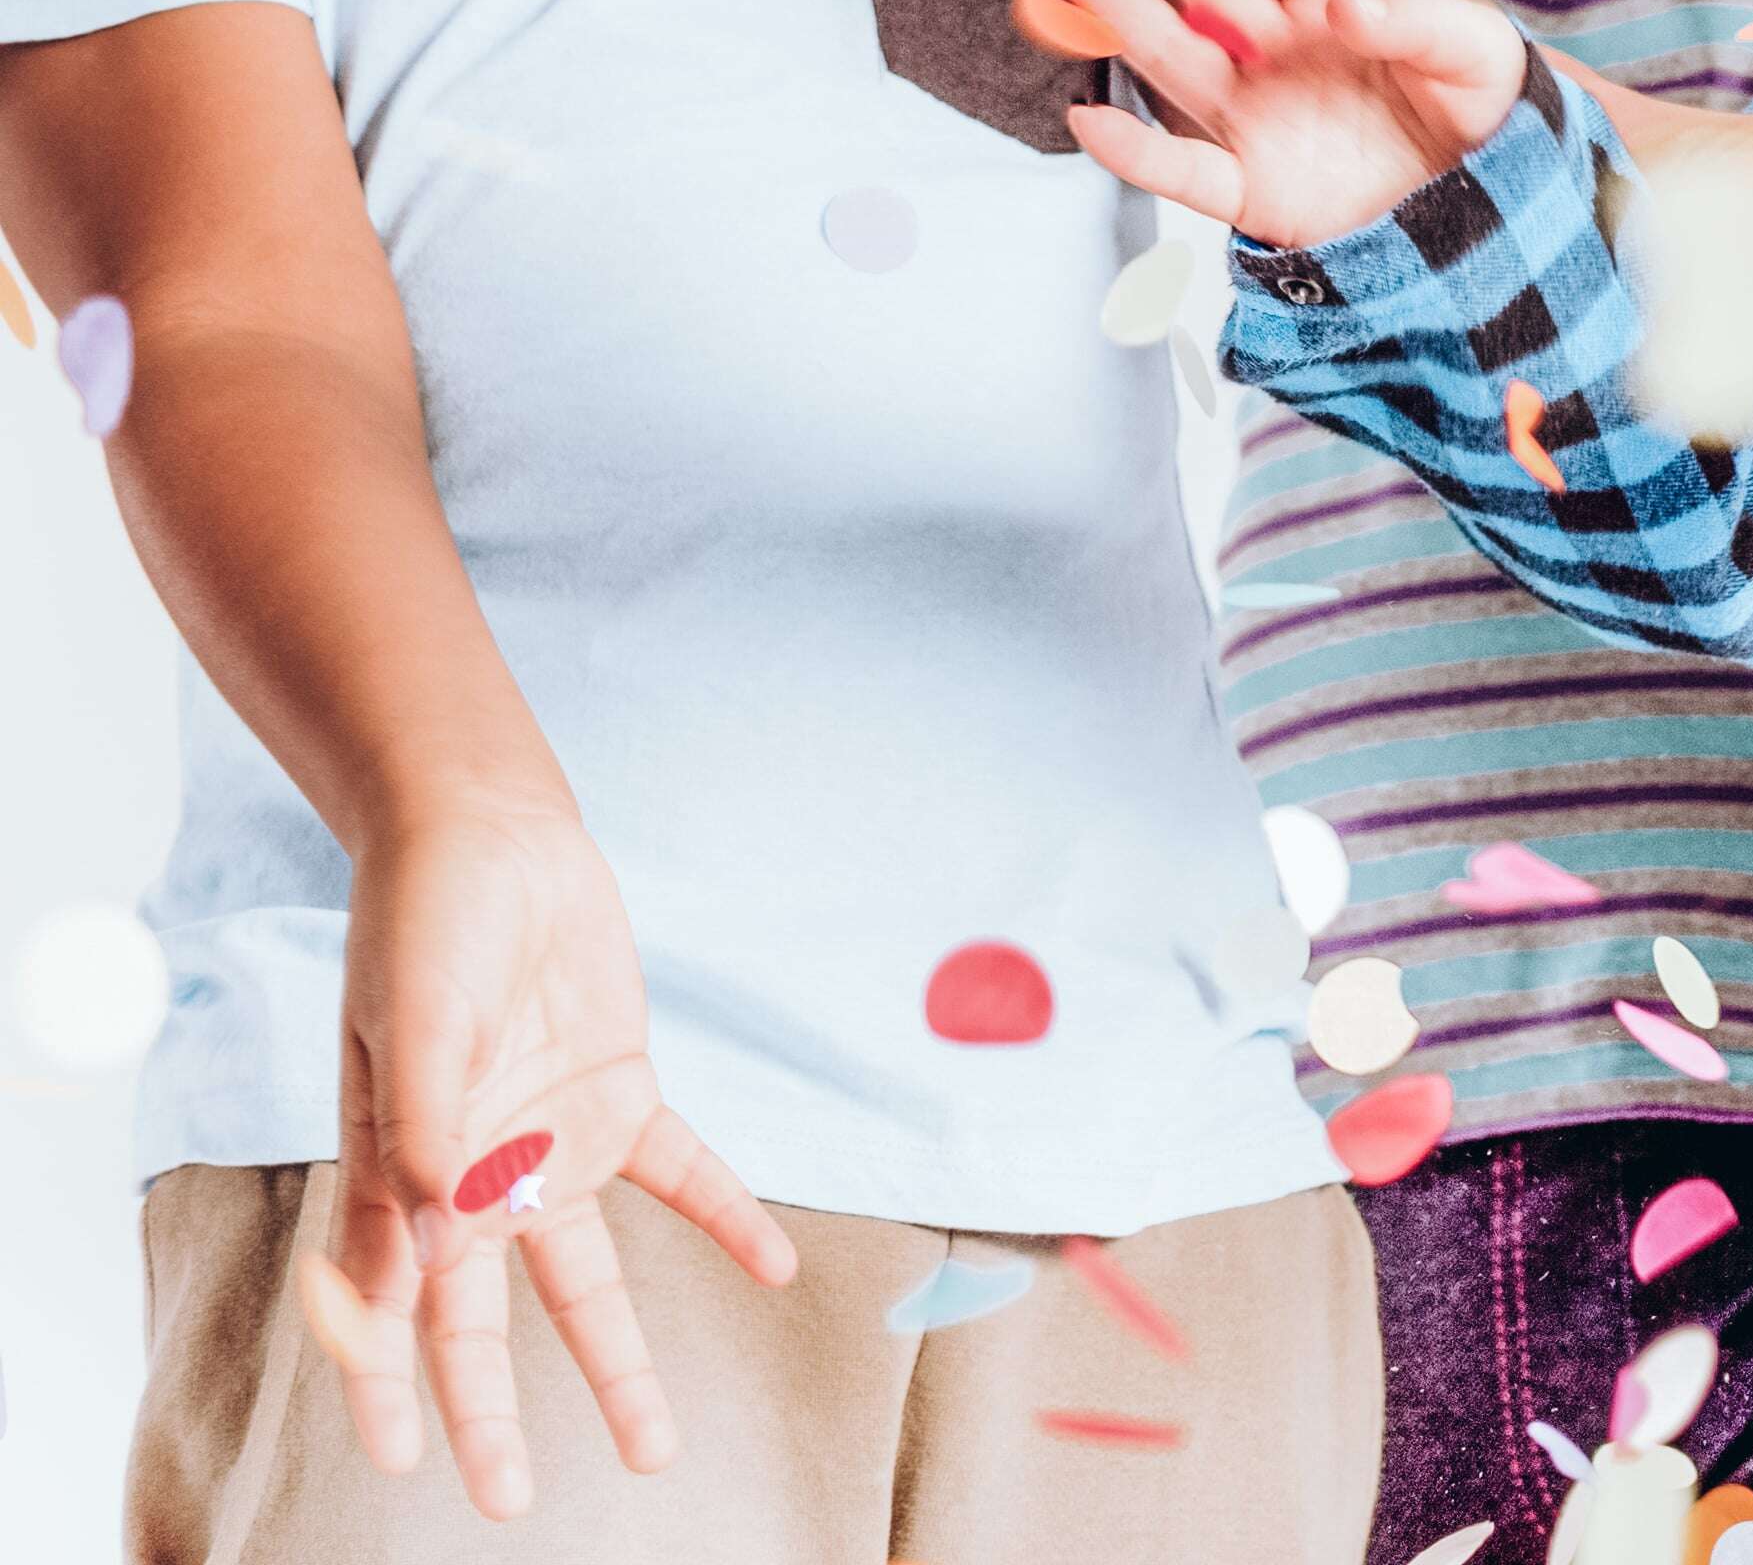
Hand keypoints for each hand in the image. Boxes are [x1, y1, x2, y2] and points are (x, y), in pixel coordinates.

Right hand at [313, 792, 794, 1515]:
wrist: (493, 841)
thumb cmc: (428, 926)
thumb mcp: (419, 1023)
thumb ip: (428, 1125)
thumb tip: (434, 1227)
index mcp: (401, 1168)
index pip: (388, 1302)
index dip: (387, 1383)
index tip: (402, 1458)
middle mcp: (475, 1176)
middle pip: (486, 1320)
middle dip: (493, 1414)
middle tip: (510, 1501)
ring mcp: (551, 1142)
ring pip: (588, 1279)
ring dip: (617, 1360)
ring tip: (653, 1446)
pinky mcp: (620, 1096)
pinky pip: (683, 1175)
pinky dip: (728, 1220)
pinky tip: (776, 1267)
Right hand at [1027, 0, 1520, 247]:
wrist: (1492, 211)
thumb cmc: (1486, 112)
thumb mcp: (1477, 54)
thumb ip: (1419, 20)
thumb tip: (1343, 2)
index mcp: (1340, 6)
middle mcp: (1283, 52)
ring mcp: (1259, 118)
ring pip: (1171, 53)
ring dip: (1116, 7)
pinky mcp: (1253, 190)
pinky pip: (1182, 171)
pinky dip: (1135, 153)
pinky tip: (1088, 118)